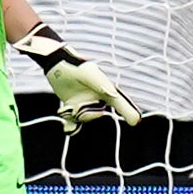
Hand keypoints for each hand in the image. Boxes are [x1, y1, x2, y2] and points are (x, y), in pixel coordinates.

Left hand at [15, 23, 142, 133]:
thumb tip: (111, 94)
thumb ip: (100, 82)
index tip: (136, 121)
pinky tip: (68, 128)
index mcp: (106, 90)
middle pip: (97, 115)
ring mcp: (85, 104)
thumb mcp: (88, 73)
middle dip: (86, 112)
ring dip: (74, 114)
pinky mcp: (73, 108)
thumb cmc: (75, 66)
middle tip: (75, 104)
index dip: (129, 112)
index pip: (120, 103)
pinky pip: (74, 123)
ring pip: (84, 118)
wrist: (57, 65)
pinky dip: (71, 127)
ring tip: (67, 105)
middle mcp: (98, 99)